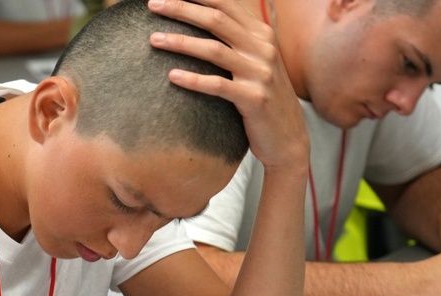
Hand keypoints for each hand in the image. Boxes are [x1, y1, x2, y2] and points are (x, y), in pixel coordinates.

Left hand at [147, 0, 307, 169]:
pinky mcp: (254, 99)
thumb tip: (204, 21)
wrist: (288, 138)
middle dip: (181, 9)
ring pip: (214, 50)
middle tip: (152, 5)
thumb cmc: (263, 99)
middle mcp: (262, 48)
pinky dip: (193, 80)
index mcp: (261, 35)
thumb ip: (236, 41)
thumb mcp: (256, 63)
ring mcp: (260, 73)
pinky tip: (172, 76)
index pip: (225, 4)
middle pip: (216, 20)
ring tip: (153, 39)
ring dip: (180, 42)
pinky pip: (217, 86)